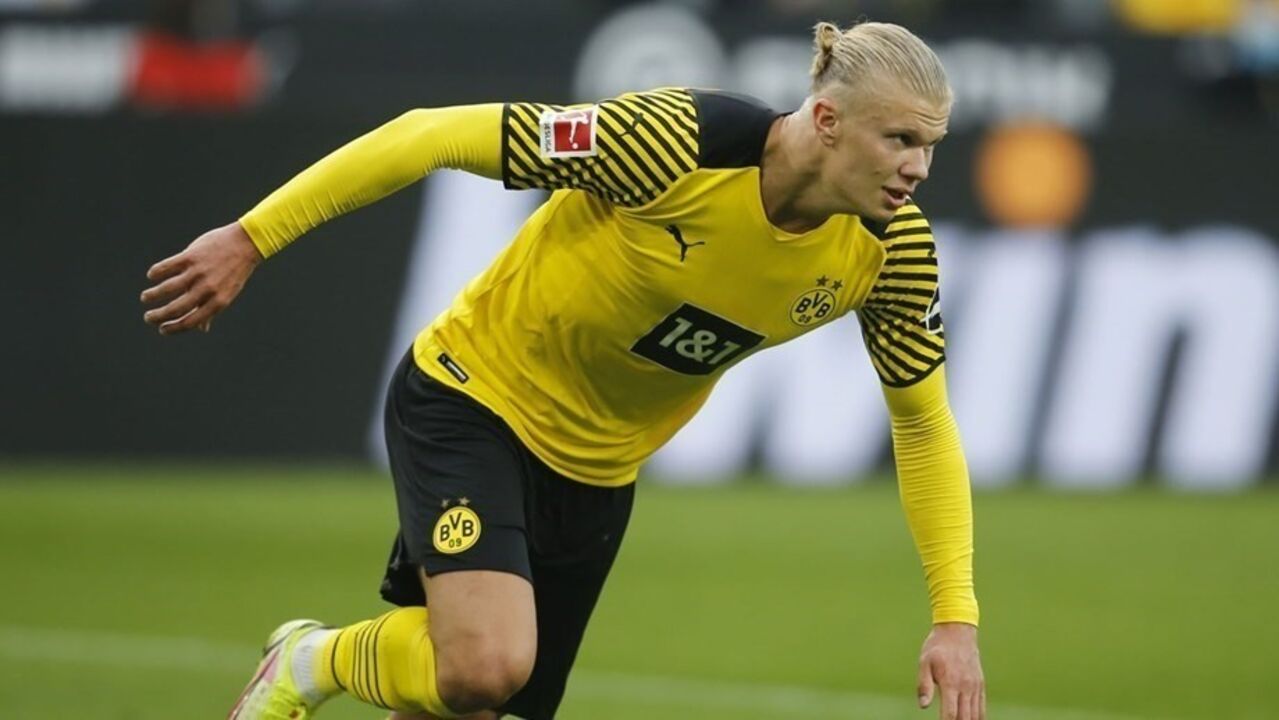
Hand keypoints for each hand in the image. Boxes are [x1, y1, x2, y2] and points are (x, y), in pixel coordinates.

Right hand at [141, 221, 261, 334]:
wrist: (245, 243)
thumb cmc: (234, 271)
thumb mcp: (227, 293)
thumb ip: (212, 310)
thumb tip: (201, 329)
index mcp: (218, 302)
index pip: (191, 321)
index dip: (173, 328)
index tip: (162, 329)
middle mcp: (208, 289)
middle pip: (176, 308)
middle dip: (158, 316)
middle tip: (148, 318)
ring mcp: (199, 272)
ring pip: (167, 288)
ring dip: (152, 295)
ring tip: (145, 298)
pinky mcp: (191, 256)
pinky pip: (167, 267)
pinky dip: (156, 273)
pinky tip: (151, 276)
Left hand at [917, 622, 984, 719]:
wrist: (958, 631)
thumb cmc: (937, 647)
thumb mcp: (925, 662)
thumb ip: (924, 685)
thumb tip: (923, 706)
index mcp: (950, 682)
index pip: (950, 712)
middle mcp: (965, 686)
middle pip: (965, 717)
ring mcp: (975, 686)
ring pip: (976, 714)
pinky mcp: (980, 684)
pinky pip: (982, 706)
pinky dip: (978, 717)